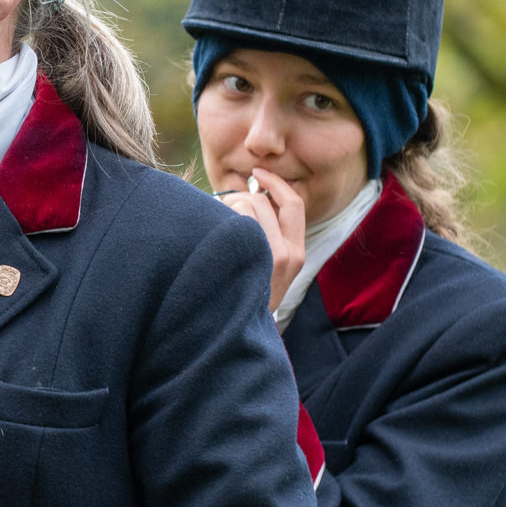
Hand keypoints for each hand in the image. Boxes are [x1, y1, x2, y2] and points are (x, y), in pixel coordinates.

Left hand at [218, 169, 306, 312]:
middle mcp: (288, 254)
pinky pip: (233, 218)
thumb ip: (267, 237)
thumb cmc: (244, 294)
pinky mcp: (247, 258)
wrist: (236, 334)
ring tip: (213, 229)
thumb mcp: (268, 270)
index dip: (276, 183)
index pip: (294, 204)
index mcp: (297, 254)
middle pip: (261, 200)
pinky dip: (217, 218)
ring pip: (245, 205)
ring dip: (224, 208)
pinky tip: (209, 237)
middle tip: (219, 213)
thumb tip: (248, 196)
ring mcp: (268, 257)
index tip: (258, 173)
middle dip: (236, 198)